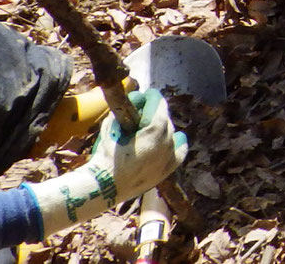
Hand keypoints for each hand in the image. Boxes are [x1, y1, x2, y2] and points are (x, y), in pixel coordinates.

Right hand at [29, 89, 188, 235]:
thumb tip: (133, 99)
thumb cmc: (105, 156)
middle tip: (139, 114)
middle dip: (153, 112)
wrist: (104, 187)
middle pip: (165, 117)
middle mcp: (167, 140)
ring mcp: (170, 155)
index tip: (141, 96)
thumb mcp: (111, 127)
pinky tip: (166, 141)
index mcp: (155, 129)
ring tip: (146, 131)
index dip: (148, 97)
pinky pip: (180, 149)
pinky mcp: (169, 168)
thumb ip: (123, 112)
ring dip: (161, 127)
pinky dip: (175, 142)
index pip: (158, 102)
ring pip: (171, 132)